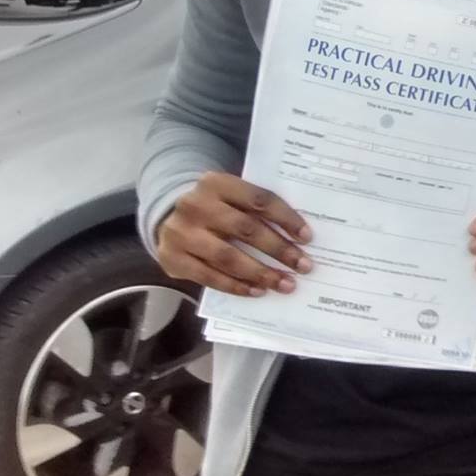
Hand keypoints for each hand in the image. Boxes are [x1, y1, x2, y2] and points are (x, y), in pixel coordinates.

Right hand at [154, 172, 312, 296]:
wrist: (167, 218)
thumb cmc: (215, 209)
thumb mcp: (231, 197)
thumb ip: (256, 209)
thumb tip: (299, 237)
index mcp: (216, 183)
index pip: (259, 199)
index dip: (286, 218)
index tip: (307, 238)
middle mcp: (196, 205)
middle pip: (246, 229)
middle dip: (279, 250)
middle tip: (304, 266)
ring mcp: (180, 233)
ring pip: (228, 257)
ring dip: (261, 273)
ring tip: (286, 284)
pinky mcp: (172, 259)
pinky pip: (209, 277)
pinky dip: (236, 286)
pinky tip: (257, 291)